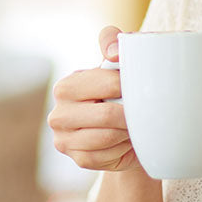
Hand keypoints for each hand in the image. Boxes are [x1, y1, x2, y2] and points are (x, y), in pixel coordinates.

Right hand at [48, 26, 141, 172]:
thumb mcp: (116, 64)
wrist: (120, 131)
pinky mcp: (77, 159)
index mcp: (66, 86)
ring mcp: (63, 140)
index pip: (106, 83)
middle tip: (142, 112)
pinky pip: (105, 157)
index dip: (130, 86)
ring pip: (107, 138)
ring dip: (127, 132)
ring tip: (132, 125)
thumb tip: (114, 53)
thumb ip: (112, 42)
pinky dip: (121, 150)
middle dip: (130, 115)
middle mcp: (58, 114)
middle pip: (107, 115)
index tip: (143, 87)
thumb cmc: (118, 92)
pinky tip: (124, 142)